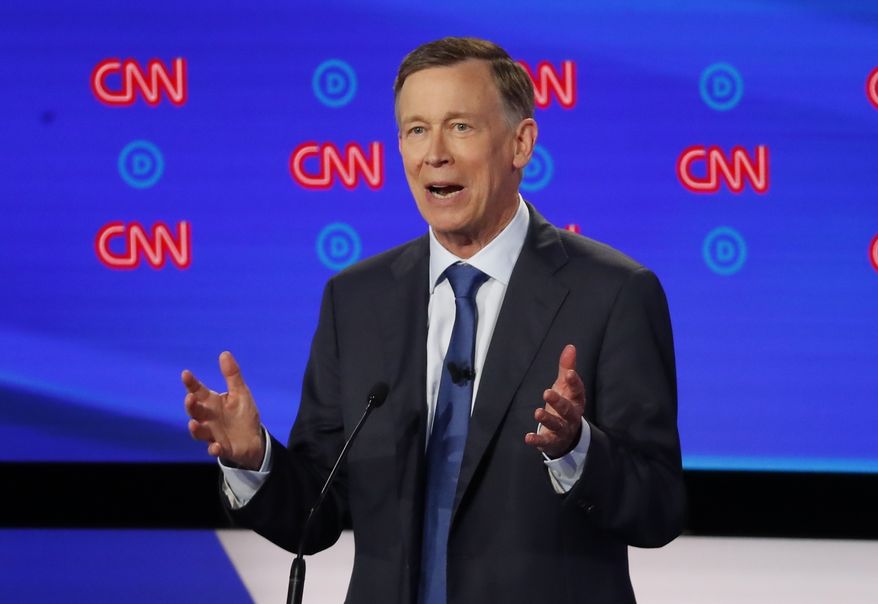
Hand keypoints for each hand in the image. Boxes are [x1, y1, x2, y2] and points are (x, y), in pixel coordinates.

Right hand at [182, 351, 264, 469]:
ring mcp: (213, 434)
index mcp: (212, 402)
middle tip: (190, 398)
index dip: (191, 383)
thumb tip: (224, 353)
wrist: (253, 440)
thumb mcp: (240, 393)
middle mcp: (208, 418)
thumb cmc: (242, 414)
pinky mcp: (222, 448)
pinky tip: (216, 446)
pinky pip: (215, 450)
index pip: (198, 391)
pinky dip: (214, 449)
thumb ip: (232, 375)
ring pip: (199, 432)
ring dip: (195, 429)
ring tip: (193, 423)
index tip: (185, 374)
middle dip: (190, 405)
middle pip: (194, 411)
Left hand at [524, 344, 585, 457]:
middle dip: (559, 402)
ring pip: (557, 425)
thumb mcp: (565, 386)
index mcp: (576, 401)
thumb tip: (570, 346)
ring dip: (548, 419)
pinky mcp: (552, 441)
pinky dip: (537, 441)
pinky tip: (527, 437)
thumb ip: (566, 367)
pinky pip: (545, 442)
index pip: (578, 391)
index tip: (569, 373)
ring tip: (537, 412)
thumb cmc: (565, 404)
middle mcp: (571, 416)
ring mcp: (562, 430)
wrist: (566, 435)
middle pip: (568, 410)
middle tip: (547, 392)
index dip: (575, 382)